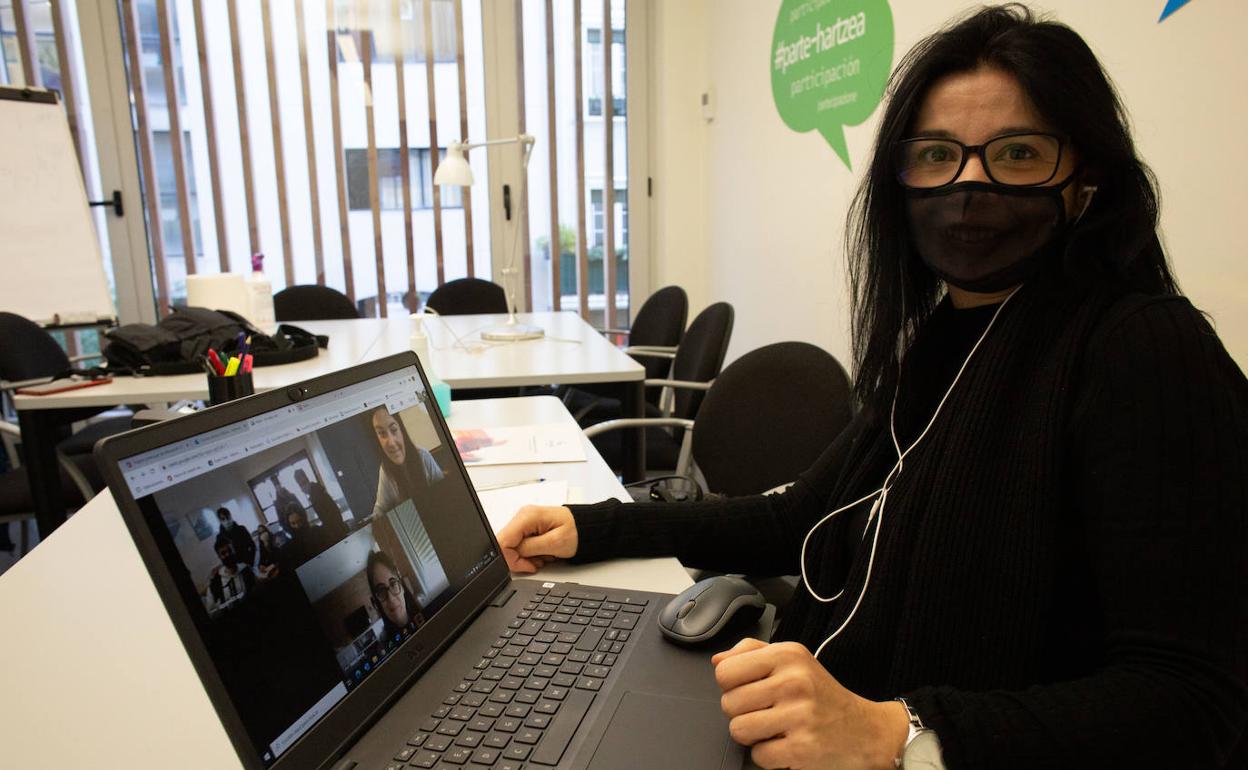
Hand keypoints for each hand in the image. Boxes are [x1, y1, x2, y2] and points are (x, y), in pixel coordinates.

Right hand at [495, 505, 577, 573]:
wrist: (586, 528)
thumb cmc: (577, 532)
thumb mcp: (553, 544)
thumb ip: (529, 548)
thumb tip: (510, 554)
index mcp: (527, 516)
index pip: (503, 541)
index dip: (511, 559)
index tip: (528, 566)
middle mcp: (522, 516)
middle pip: (506, 545)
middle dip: (521, 558)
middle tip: (540, 560)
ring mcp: (524, 522)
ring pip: (513, 547)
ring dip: (527, 556)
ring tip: (545, 554)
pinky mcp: (527, 528)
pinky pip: (521, 545)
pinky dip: (531, 553)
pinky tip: (543, 551)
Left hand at [713, 639, 908, 769]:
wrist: (866, 731)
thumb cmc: (823, 696)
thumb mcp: (794, 661)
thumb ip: (752, 653)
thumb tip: (717, 660)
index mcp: (787, 655)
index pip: (725, 671)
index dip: (731, 685)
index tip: (749, 689)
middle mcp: (794, 682)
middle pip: (728, 703)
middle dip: (742, 713)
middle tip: (766, 712)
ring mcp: (799, 715)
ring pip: (738, 730)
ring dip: (753, 736)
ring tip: (775, 729)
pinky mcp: (802, 748)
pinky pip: (758, 755)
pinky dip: (769, 756)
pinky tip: (787, 745)